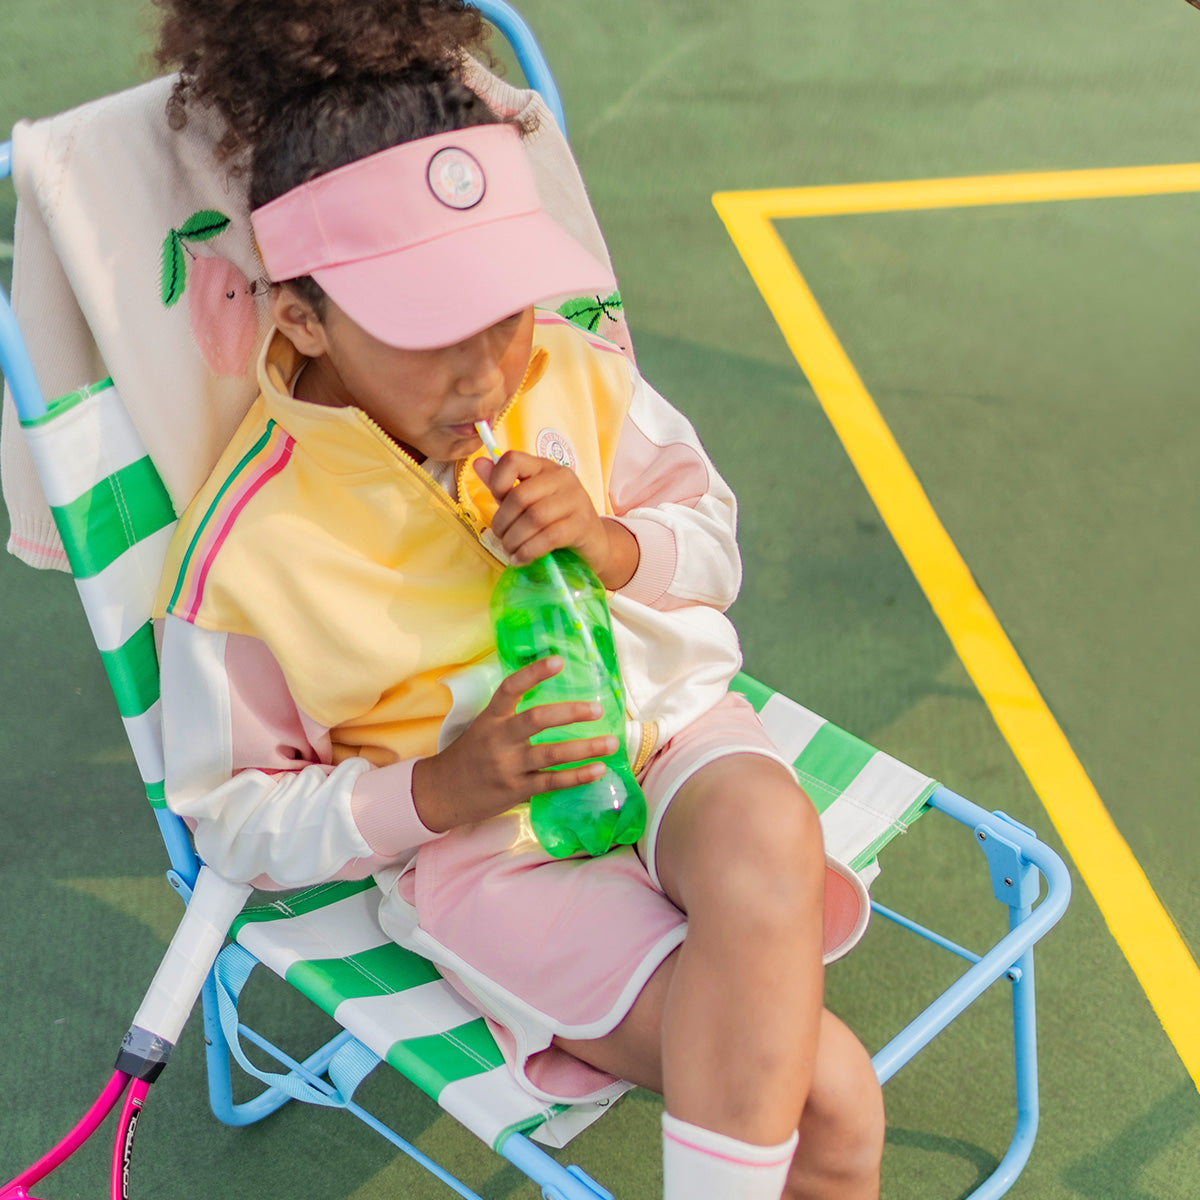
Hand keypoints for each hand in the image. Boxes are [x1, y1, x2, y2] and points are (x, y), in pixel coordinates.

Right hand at [411, 656, 618, 833]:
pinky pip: (552, 782)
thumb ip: (512, 716)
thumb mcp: (483, 728)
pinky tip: (598, 770)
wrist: (441, 794)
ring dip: (585, 748)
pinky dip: (577, 776)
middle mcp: (499, 739)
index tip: (558, 661)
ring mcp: (507, 766)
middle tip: (597, 709)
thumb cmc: (469, 756)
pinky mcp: (515, 790)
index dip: (534, 673)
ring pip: (551, 753)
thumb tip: (555, 704)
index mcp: (490, 718)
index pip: (510, 688)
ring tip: (611, 743)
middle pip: (537, 719)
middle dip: (570, 712)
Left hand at [474, 451, 638, 588]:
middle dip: (503, 522)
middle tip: (501, 538)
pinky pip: (549, 537)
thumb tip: (478, 464)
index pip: (513, 460)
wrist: (594, 543)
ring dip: (515, 539)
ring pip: (534, 518)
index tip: (497, 503)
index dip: (497, 482)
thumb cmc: (556, 520)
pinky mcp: (582, 525)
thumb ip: (503, 485)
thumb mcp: (527, 501)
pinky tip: (521, 559)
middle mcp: (562, 478)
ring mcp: (575, 500)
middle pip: (520, 496)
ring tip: (510, 550)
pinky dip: (529, 551)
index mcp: (544, 467)